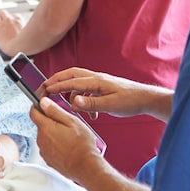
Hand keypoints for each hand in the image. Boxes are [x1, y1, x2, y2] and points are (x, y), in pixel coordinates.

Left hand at [0, 10, 23, 52]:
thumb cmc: (23, 44)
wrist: (17, 48)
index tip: (12, 24)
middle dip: (1, 16)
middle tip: (1, 23)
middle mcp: (9, 21)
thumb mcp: (27, 34)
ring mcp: (1, 25)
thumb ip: (24, 31)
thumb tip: (23, 33)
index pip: (15, 15)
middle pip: (2, 12)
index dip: (13, 19)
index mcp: (18, 21)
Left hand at [30, 97, 105, 180]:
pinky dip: (55, 145)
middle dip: (51, 122)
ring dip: (54, 134)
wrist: (86, 167)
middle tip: (66, 124)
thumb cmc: (82, 145)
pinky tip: (67, 147)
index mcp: (46, 128)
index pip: (33, 112)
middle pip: (41, 125)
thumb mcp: (71, 121)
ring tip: (69, 137)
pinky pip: (49, 147)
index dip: (38, 106)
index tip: (46, 105)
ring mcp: (44, 151)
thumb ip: (55, 111)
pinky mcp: (48, 160)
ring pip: (45, 136)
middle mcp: (41, 140)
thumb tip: (43, 102)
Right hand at [44, 68, 172, 121]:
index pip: (71, 81)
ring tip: (67, 106)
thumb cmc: (130, 101)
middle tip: (44, 90)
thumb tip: (73, 102)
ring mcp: (98, 82)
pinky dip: (82, 100)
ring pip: (77, 83)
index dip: (56, 86)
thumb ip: (90, 104)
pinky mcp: (101, 88)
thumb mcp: (110, 105)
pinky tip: (88, 114)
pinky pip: (85, 91)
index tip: (44, 91)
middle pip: (70, 76)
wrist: (145, 99)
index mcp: (96, 81)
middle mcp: (95, 78)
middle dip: (56, 82)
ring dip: (70, 93)